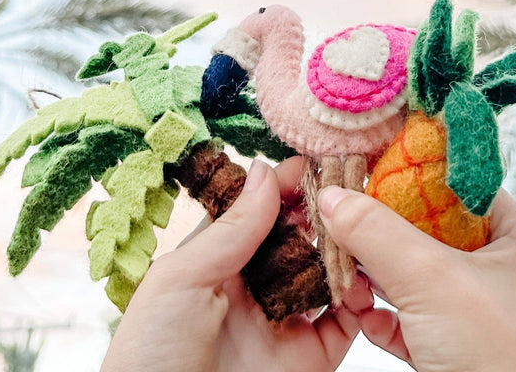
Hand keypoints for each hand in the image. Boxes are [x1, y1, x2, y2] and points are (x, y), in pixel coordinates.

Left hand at [103, 157, 370, 371]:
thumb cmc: (152, 351)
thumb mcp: (183, 279)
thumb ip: (231, 230)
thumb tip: (265, 172)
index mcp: (218, 258)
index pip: (261, 211)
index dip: (288, 186)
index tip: (318, 163)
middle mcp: (254, 284)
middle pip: (299, 238)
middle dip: (324, 213)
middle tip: (352, 188)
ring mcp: (283, 320)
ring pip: (326, 275)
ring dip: (346, 251)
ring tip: (363, 228)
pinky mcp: (307, 359)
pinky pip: (343, 324)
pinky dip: (358, 301)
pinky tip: (361, 281)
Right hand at [319, 186, 515, 371]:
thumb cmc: (495, 358)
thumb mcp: (432, 280)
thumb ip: (377, 232)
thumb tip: (330, 195)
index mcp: (514, 240)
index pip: (457, 184)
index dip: (410, 168)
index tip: (364, 160)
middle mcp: (494, 270)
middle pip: (423, 227)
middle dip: (377, 226)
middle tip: (339, 212)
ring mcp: (470, 311)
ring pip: (408, 272)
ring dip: (370, 273)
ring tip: (340, 267)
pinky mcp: (447, 346)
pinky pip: (403, 315)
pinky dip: (377, 314)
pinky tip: (358, 313)